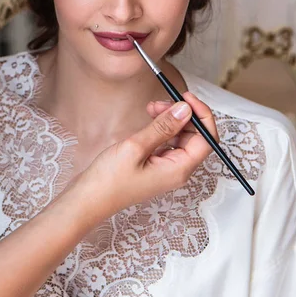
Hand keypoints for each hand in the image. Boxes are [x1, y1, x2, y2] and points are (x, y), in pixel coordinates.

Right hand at [80, 92, 215, 222]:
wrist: (89, 198)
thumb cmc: (109, 180)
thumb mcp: (136, 147)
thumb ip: (163, 127)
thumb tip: (185, 110)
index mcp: (179, 169)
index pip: (206, 139)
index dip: (201, 115)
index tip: (186, 98)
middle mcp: (177, 171)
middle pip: (195, 137)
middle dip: (182, 115)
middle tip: (160, 102)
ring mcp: (166, 169)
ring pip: (180, 138)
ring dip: (170, 120)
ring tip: (151, 108)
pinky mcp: (155, 166)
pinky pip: (167, 143)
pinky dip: (161, 129)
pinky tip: (148, 121)